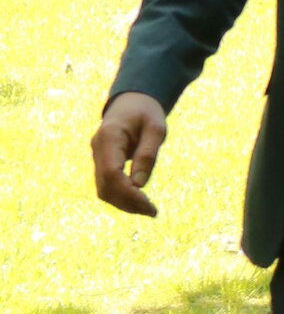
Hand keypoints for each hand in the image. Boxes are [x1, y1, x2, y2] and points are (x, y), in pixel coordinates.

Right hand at [92, 93, 168, 216]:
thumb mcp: (156, 128)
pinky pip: (106, 186)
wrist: (131, 102)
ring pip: (103, 190)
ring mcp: (97, 156)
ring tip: (149, 209)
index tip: (149, 205)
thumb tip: (139, 184)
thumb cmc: (146, 113)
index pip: (112, 173)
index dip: (128, 193)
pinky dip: (121, 197)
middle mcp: (98, 148)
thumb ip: (147, 154)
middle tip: (152, 211)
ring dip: (124, 204)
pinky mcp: (101, 163)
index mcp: (109, 136)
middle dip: (127, 203)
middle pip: (105, 186)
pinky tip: (139, 202)